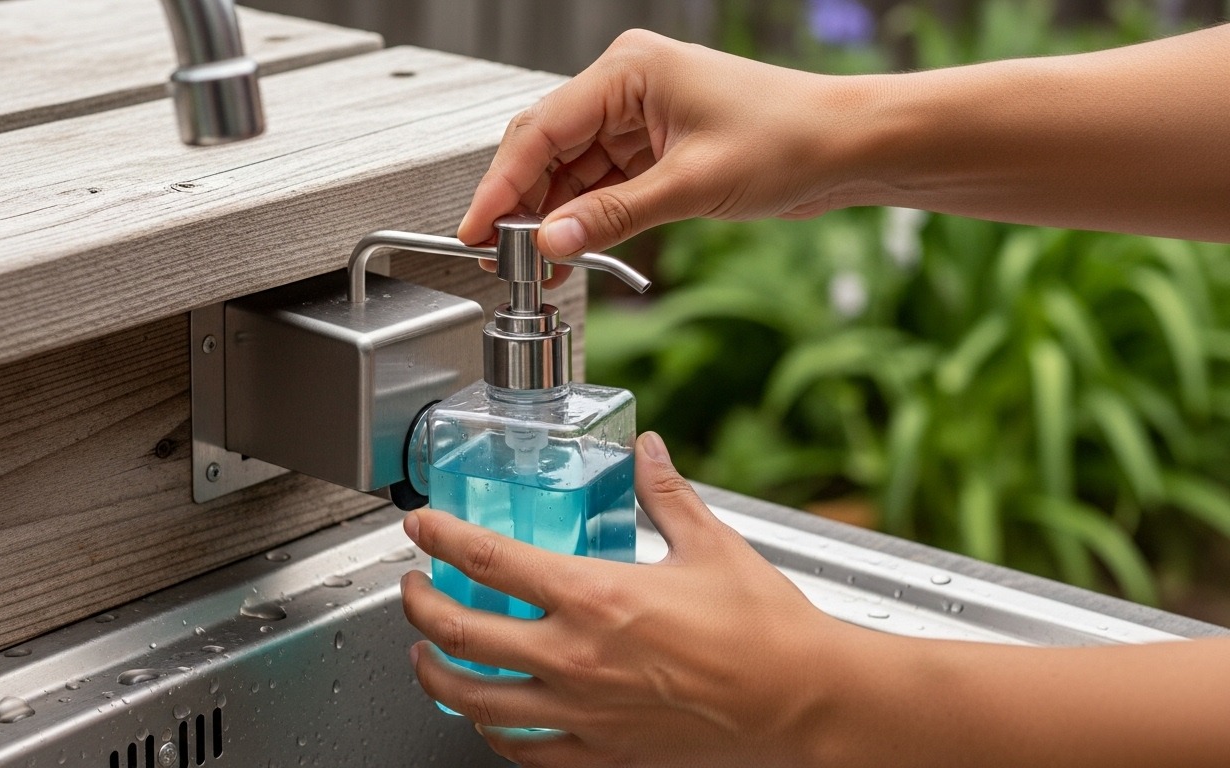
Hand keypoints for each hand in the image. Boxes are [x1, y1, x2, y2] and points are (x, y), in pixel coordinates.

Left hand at [400, 432, 854, 766]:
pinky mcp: (604, 755)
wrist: (806, 704)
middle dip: (419, 606)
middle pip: (460, 633)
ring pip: (476, 701)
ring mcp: (585, 713)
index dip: (442, 537)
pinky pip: (525, 750)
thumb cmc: (767, 630)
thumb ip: (665, 493)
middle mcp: (577, 658)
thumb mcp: (711, 545)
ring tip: (426, 655)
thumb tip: (647, 451)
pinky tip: (489, 718)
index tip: (421, 525)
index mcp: (597, 597)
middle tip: (412, 588)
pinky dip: (493, 732)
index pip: (490, 559)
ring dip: (437, 674)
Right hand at [459, 29, 855, 286]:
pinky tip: (573, 251)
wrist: (848, 147)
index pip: (540, 130)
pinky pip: (602, 183)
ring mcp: (639, 117)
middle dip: (521, 204)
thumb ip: (614, 216)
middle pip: (547, 148)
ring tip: (538, 268)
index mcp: (628, 72)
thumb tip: (552, 243)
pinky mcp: (655, 147)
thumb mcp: (693, 186)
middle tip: (499, 256)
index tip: (476, 230)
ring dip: (554, 217)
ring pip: (571, 170)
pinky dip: (586, 217)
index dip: (501, 186)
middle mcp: (626, 87)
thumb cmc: (790, 139)